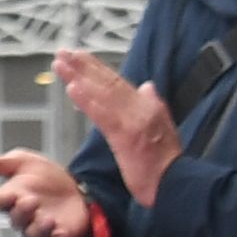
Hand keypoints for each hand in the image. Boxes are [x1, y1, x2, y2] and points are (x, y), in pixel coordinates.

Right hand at [0, 149, 91, 236]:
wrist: (76, 187)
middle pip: (17, 218)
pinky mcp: (60, 235)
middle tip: (30, 200)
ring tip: (47, 218)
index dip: (3, 199)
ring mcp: (41, 227)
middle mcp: (23, 216)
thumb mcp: (21, 162)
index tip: (9, 195)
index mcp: (11, 198)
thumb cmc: (43, 177)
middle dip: (22, 211)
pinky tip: (60, 231)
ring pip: (34, 233)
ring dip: (39, 227)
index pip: (1, 202)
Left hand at [53, 47, 178, 204]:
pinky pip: (103, 114)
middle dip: (84, 66)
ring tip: (61, 64)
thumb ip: (153, 104)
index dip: (97, 68)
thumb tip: (146, 86)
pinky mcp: (126, 135)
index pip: (118, 83)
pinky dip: (87, 100)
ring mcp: (133, 120)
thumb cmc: (165, 163)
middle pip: (108, 82)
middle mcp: (141, 107)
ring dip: (79, 77)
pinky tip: (73, 88)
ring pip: (103, 93)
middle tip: (63, 53)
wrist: (175, 183)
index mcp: (147, 105)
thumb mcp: (163, 127)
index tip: (79, 57)